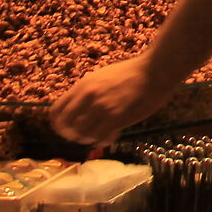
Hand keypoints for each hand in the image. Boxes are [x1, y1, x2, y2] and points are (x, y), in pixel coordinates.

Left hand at [48, 56, 175, 148]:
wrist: (155, 70)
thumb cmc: (132, 73)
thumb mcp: (102, 77)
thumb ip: (88, 93)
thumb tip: (80, 112)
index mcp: (82, 86)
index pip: (56, 111)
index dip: (59, 125)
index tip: (67, 130)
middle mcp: (87, 96)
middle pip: (66, 126)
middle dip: (73, 135)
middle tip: (84, 137)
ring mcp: (101, 106)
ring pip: (81, 133)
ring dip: (88, 139)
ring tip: (100, 136)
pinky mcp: (116, 115)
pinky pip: (100, 136)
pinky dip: (102, 140)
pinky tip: (111, 137)